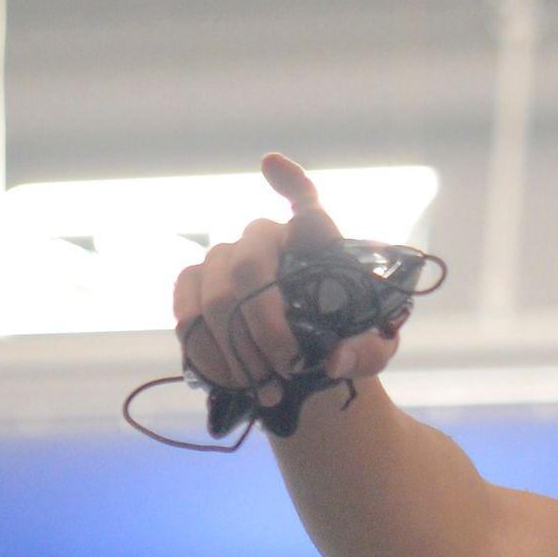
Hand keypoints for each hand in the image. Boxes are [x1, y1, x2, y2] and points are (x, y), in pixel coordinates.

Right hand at [173, 154, 402, 419]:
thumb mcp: (370, 352)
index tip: (274, 168)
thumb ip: (366, 352)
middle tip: (289, 367)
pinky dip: (211, 355)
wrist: (304, 363)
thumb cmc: (341, 345)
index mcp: (312, 242)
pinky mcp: (193, 286)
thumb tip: (332, 358)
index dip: (291, 187)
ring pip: (217, 298)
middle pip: (248, 267)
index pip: (306, 208)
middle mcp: (262, 239)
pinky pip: (188, 316)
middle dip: (267, 325)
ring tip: (268, 388)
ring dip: (241, 351)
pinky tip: (234, 379)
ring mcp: (222, 259)